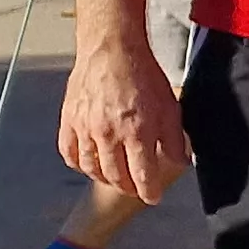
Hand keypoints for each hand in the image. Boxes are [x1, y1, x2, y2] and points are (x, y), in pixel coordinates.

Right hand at [56, 38, 188, 205]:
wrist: (112, 50)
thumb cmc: (144, 77)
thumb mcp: (171, 108)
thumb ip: (175, 140)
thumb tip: (180, 163)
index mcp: (136, 132)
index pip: (142, 176)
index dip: (149, 192)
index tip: (154, 198)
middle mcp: (108, 133)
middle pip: (116, 177)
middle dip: (129, 188)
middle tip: (137, 189)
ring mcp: (84, 127)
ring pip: (91, 168)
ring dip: (105, 178)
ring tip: (117, 179)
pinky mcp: (68, 119)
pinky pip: (69, 152)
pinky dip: (80, 164)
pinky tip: (90, 164)